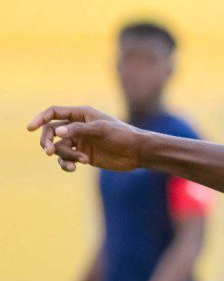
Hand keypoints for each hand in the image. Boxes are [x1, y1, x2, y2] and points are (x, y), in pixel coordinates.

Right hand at [27, 105, 144, 171]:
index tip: (30, 128)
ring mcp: (79, 141)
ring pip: (58, 148)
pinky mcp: (82, 155)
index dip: (40, 118)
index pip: (54, 112)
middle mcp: (78, 126)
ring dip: (65, 156)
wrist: (136, 152)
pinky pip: (65, 160)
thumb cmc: (122, 135)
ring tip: (81, 161)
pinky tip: (74, 168)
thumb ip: (79, 130)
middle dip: (47, 141)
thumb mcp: (101, 130)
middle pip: (51, 131)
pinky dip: (66, 164)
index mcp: (82, 114)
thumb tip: (57, 132)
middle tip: (50, 151)